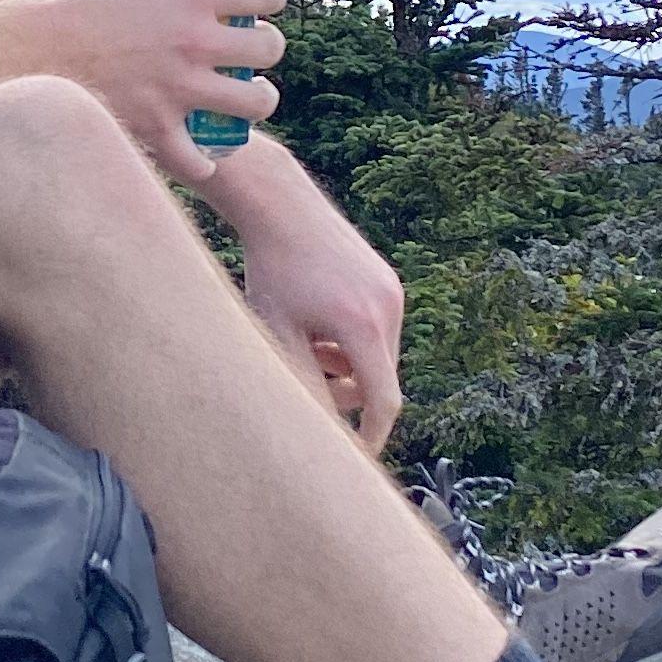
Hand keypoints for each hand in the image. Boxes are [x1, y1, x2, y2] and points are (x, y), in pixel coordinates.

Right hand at [29, 0, 286, 179]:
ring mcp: (179, 89)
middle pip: (269, 49)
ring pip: (256, 104)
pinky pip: (202, 160)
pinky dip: (203, 162)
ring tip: (242, 103)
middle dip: (264, 52)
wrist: (20, 55)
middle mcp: (194, 42)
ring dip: (254, 103)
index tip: (262, 4)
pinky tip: (198, 157)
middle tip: (249, 57)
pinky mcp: (158, 130)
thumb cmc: (59, 11)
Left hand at [215, 174, 407, 455]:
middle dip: (349, 392)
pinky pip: (378, 329)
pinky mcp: (387, 280)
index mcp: (360, 325)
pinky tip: (319, 321)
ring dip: (348, 365)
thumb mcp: (277, 334)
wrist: (280, 205)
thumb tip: (317, 431)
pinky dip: (353, 340)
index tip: (355, 455)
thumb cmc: (269, 270)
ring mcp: (392, 291)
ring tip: (308, 342)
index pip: (382, 400)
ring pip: (378, 355)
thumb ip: (302, 384)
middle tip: (310, 379)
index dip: (371, 434)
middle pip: (380, 379)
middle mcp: (387, 307)